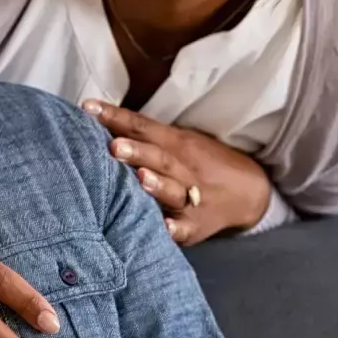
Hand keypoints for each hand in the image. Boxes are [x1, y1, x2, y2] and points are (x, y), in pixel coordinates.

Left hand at [83, 101, 271, 245]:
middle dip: (136, 152)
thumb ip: (142, 134)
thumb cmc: (199, 162)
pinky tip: (164, 228)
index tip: (88, 109)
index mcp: (176, 144)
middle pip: (159, 157)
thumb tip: (96, 119)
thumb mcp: (177, 142)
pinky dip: (175, 228)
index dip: (116, 117)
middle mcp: (184, 168)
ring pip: (174, 190)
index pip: (143, 127)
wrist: (248, 191)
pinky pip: (185, 227)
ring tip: (140, 179)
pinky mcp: (196, 226)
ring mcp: (192, 198)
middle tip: (113, 146)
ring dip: (157, 185)